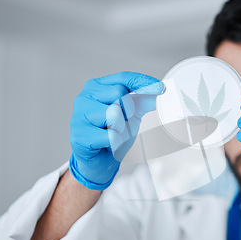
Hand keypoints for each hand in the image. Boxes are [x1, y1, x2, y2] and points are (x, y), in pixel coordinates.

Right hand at [69, 71, 164, 190]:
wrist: (100, 161)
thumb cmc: (113, 133)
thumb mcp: (131, 113)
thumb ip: (144, 99)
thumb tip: (162, 90)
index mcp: (96, 87)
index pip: (122, 78)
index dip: (143, 82)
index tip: (162, 89)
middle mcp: (84, 98)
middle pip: (119, 94)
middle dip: (128, 111)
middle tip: (121, 124)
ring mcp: (78, 116)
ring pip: (113, 114)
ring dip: (121, 128)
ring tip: (114, 134)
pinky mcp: (79, 136)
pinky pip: (110, 136)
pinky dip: (115, 143)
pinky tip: (107, 145)